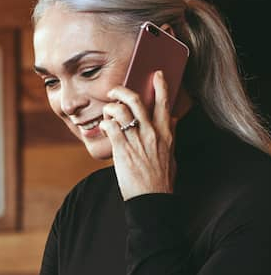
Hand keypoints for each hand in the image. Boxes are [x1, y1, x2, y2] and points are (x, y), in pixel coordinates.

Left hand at [99, 71, 177, 200]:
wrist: (152, 199)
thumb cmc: (160, 180)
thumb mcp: (171, 155)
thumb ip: (169, 137)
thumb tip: (171, 122)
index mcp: (166, 133)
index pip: (164, 102)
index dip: (160, 85)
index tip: (155, 74)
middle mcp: (152, 133)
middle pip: (136, 101)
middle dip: (122, 91)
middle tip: (114, 91)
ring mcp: (137, 140)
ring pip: (120, 111)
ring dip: (110, 107)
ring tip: (106, 112)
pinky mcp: (122, 149)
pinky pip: (110, 127)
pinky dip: (105, 123)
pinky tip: (103, 126)